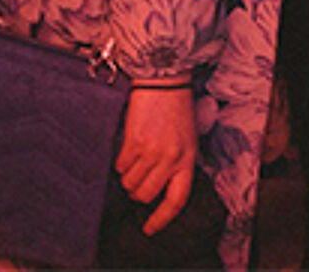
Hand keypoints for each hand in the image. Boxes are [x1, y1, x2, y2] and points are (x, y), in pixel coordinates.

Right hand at [115, 86, 196, 235]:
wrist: (164, 81)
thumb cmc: (176, 110)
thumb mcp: (187, 139)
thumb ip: (178, 164)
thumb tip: (161, 188)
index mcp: (188, 159)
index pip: (176, 200)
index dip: (162, 219)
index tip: (149, 228)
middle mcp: (171, 159)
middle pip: (147, 195)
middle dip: (139, 192)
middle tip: (139, 179)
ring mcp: (152, 151)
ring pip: (131, 183)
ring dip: (129, 176)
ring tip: (136, 158)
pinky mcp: (134, 142)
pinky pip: (121, 167)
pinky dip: (121, 162)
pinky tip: (129, 147)